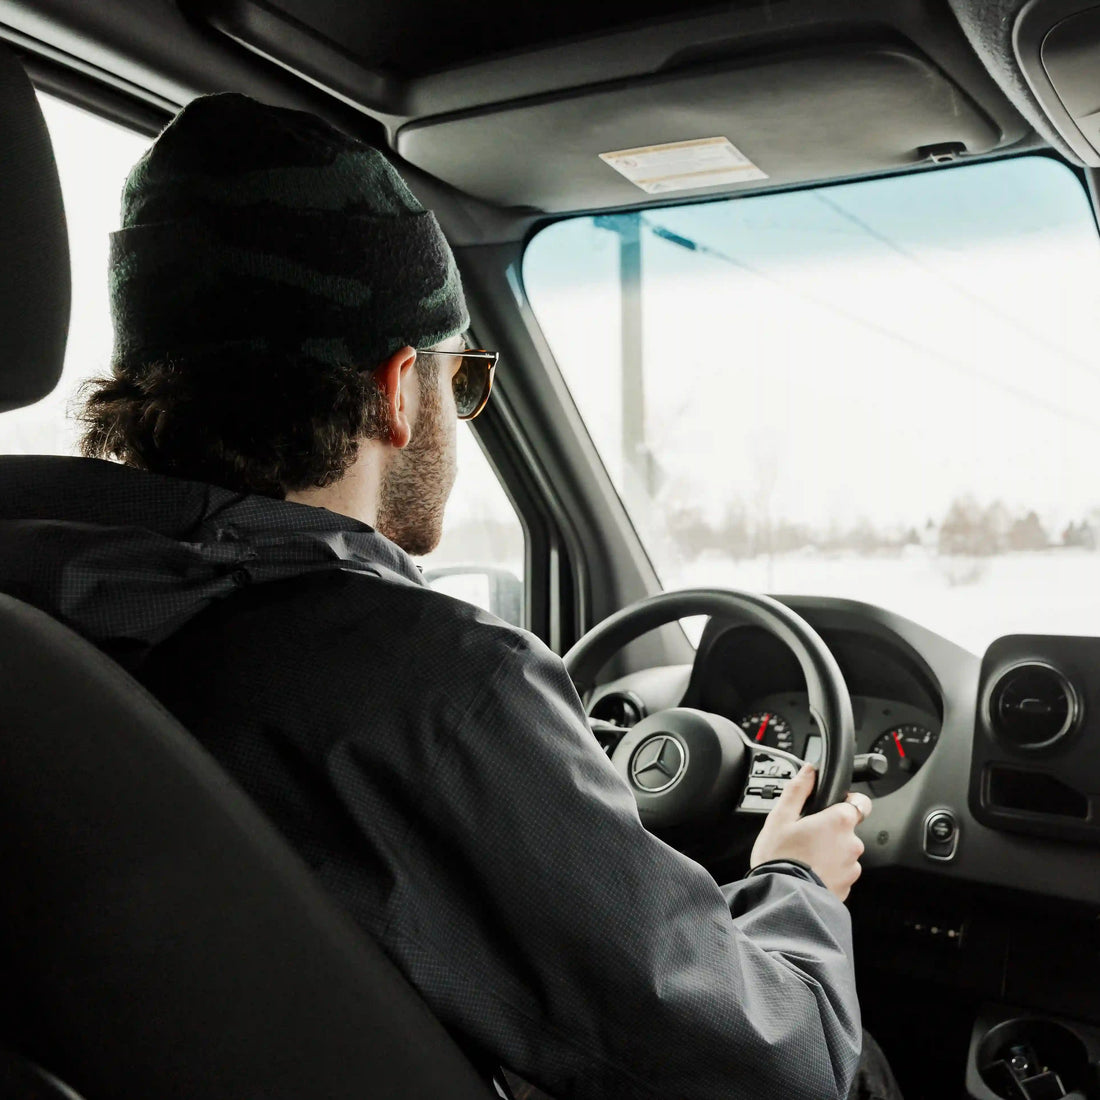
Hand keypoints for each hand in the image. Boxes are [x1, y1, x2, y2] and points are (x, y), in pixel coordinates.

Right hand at [749, 764, 870, 901]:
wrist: (781, 899)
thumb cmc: (779, 857)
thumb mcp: (780, 817)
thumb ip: (798, 790)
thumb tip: (809, 771)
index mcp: (839, 821)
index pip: (860, 802)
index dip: (847, 801)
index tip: (830, 807)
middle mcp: (852, 844)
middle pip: (848, 830)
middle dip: (830, 831)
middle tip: (804, 836)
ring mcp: (851, 869)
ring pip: (844, 853)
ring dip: (830, 853)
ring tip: (803, 858)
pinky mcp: (847, 889)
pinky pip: (840, 874)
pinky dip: (828, 872)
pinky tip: (807, 873)